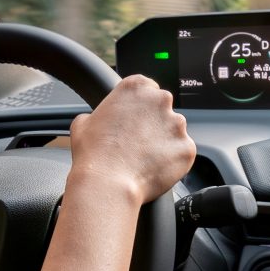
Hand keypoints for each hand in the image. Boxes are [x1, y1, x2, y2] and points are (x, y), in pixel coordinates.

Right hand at [62, 75, 193, 205]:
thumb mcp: (83, 124)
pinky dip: (172, 161)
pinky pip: (182, 153)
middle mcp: (160, 100)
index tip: (134, 121)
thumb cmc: (93, 154)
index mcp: (136, 87)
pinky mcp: (186, 147)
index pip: (147, 89)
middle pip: (163, 109)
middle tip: (137, 143)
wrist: (107, 183)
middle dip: (154, 124)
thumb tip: (95, 121)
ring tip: (144, 159)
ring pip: (174, 131)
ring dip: (164, 142)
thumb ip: (96, 115)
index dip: (140, 108)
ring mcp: (177, 124)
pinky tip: (154, 169)